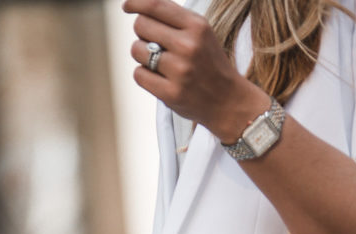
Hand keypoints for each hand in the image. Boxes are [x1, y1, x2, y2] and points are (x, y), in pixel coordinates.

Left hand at [123, 0, 267, 143]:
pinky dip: (144, 75)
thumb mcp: (201, 33)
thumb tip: (140, 9)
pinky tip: (158, 78)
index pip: (155, 5)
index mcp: (197, 26)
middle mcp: (188, 46)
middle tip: (154, 44)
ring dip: (142, 55)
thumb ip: (175, 19)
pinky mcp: (171, 93)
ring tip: (158, 62)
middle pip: (141, 26)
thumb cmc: (209, 64)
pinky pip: (139, 74)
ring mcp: (180, 71)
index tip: (126, 7)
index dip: (135, 3)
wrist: (228, 102)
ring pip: (137, 50)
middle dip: (142, 33)